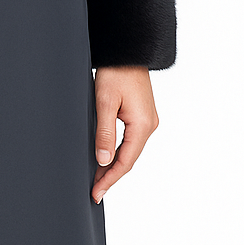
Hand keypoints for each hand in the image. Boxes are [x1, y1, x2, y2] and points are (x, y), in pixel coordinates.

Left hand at [92, 66, 158, 204]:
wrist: (126, 50)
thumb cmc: (116, 72)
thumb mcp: (104, 103)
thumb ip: (104, 133)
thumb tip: (103, 160)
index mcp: (142, 125)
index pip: (125, 161)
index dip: (109, 179)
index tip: (96, 193)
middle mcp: (149, 125)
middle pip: (129, 159)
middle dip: (111, 176)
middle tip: (94, 191)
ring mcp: (147, 120)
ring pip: (130, 151)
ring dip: (114, 165)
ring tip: (97, 179)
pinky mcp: (142, 115)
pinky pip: (131, 141)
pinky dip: (119, 152)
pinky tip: (107, 158)